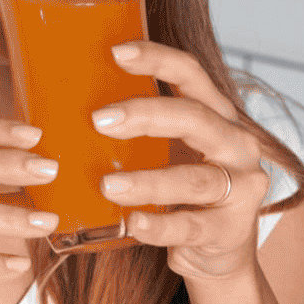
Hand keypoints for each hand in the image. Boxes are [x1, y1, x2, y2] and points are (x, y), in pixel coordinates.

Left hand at [92, 41, 270, 282]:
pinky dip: (160, 225)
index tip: (117, 51)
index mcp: (218, 115)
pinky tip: (133, 223)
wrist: (219, 252)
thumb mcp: (169, 153)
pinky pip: (191, 226)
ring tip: (108, 185)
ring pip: (193, 179)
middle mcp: (237, 145)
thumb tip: (64, 105)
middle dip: (146, 114)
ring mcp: (240, 188)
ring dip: (148, 181)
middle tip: (99, 120)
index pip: (191, 75)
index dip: (157, 59)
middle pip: (195, 118)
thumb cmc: (183, 192)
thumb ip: (140, 131)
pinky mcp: (230, 230)